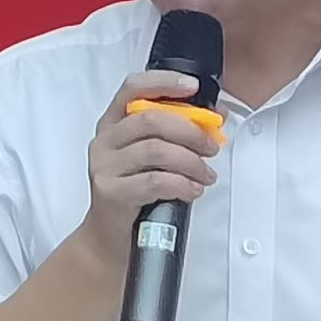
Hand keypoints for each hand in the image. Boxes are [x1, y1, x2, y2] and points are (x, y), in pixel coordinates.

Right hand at [80, 68, 222, 251]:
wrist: (110, 237)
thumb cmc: (136, 192)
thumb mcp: (153, 158)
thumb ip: (177, 134)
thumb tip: (216, 116)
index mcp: (113, 123)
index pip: (132, 88)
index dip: (164, 82)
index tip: (194, 87)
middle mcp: (104, 140)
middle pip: (151, 119)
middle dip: (191, 131)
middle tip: (211, 148)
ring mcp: (104, 165)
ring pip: (156, 150)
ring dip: (191, 162)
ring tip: (206, 175)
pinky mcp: (110, 191)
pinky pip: (155, 181)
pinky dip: (182, 184)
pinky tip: (193, 190)